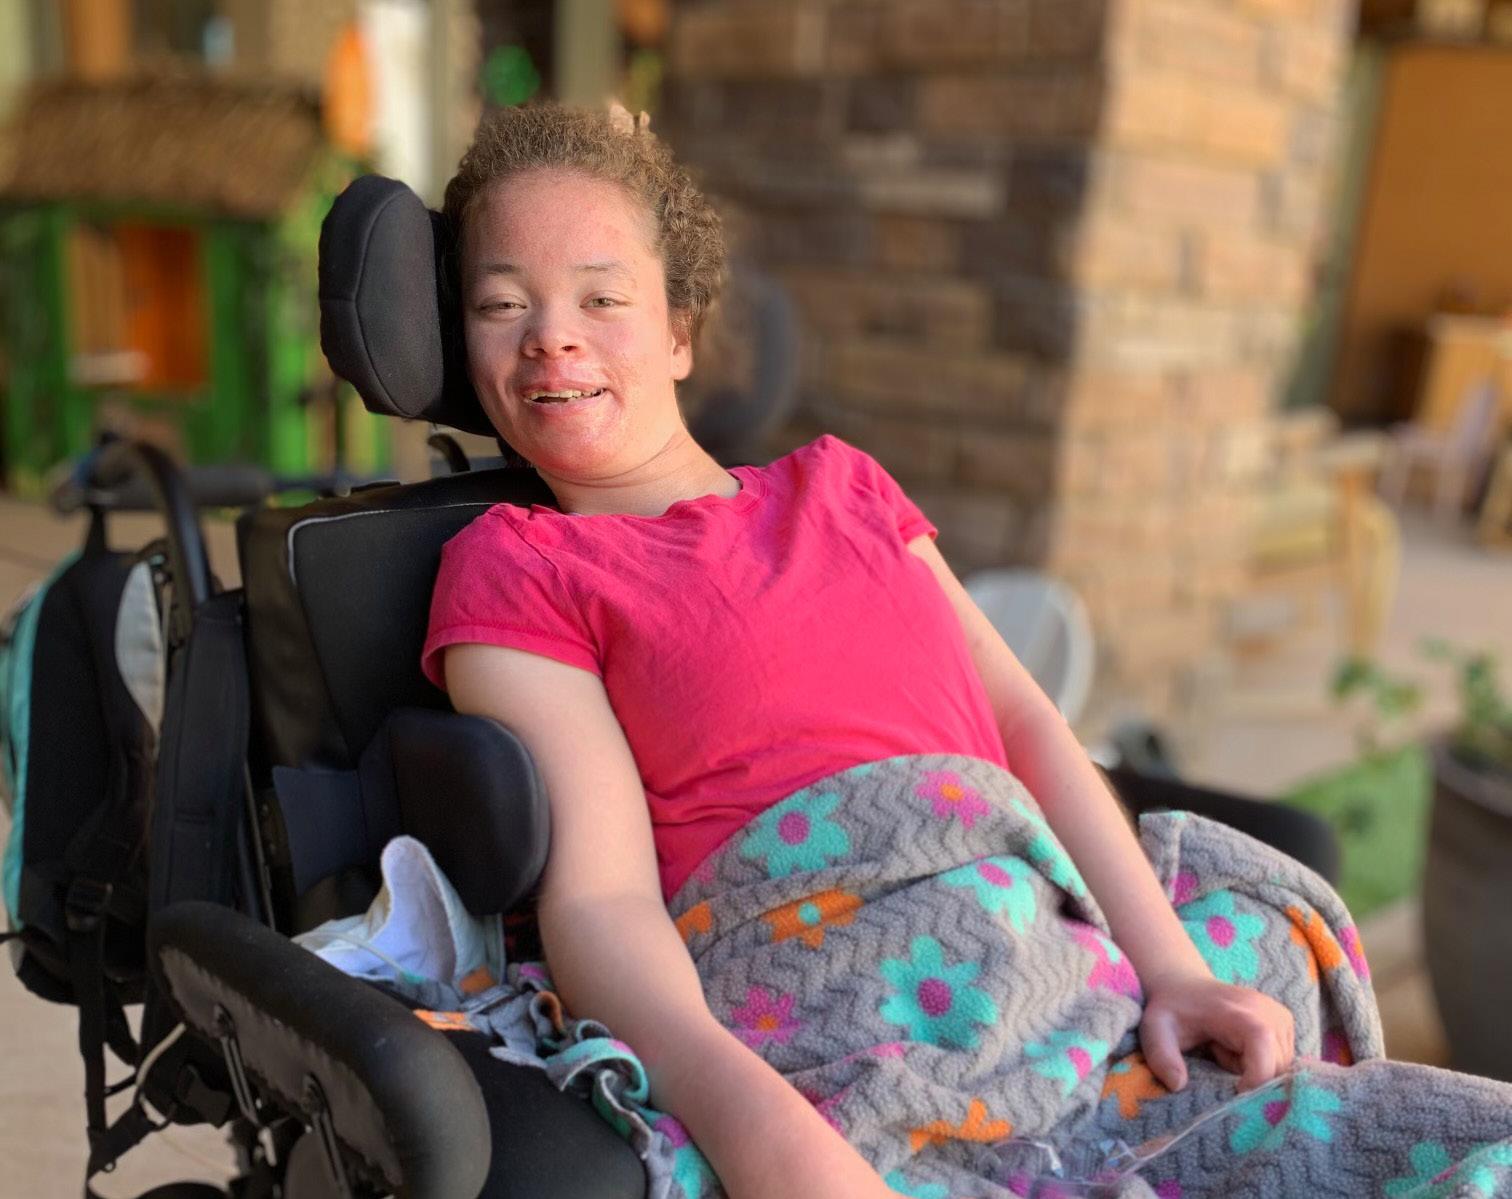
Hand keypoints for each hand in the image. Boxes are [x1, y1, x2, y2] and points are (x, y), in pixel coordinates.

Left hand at [1138, 970, 1294, 1092]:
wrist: (1184, 985)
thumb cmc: (1171, 1009)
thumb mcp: (1156, 1030)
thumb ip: (1161, 1056)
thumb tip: (1178, 1085)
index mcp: (1241, 1014)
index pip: (1266, 1057)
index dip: (1255, 1082)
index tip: (1232, 1092)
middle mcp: (1269, 1013)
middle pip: (1276, 1069)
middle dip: (1249, 1076)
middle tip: (1216, 1057)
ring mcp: (1281, 1017)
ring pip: (1281, 1068)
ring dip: (1255, 1070)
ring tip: (1223, 1050)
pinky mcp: (1285, 1024)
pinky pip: (1283, 1060)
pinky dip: (1262, 1063)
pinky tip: (1237, 1049)